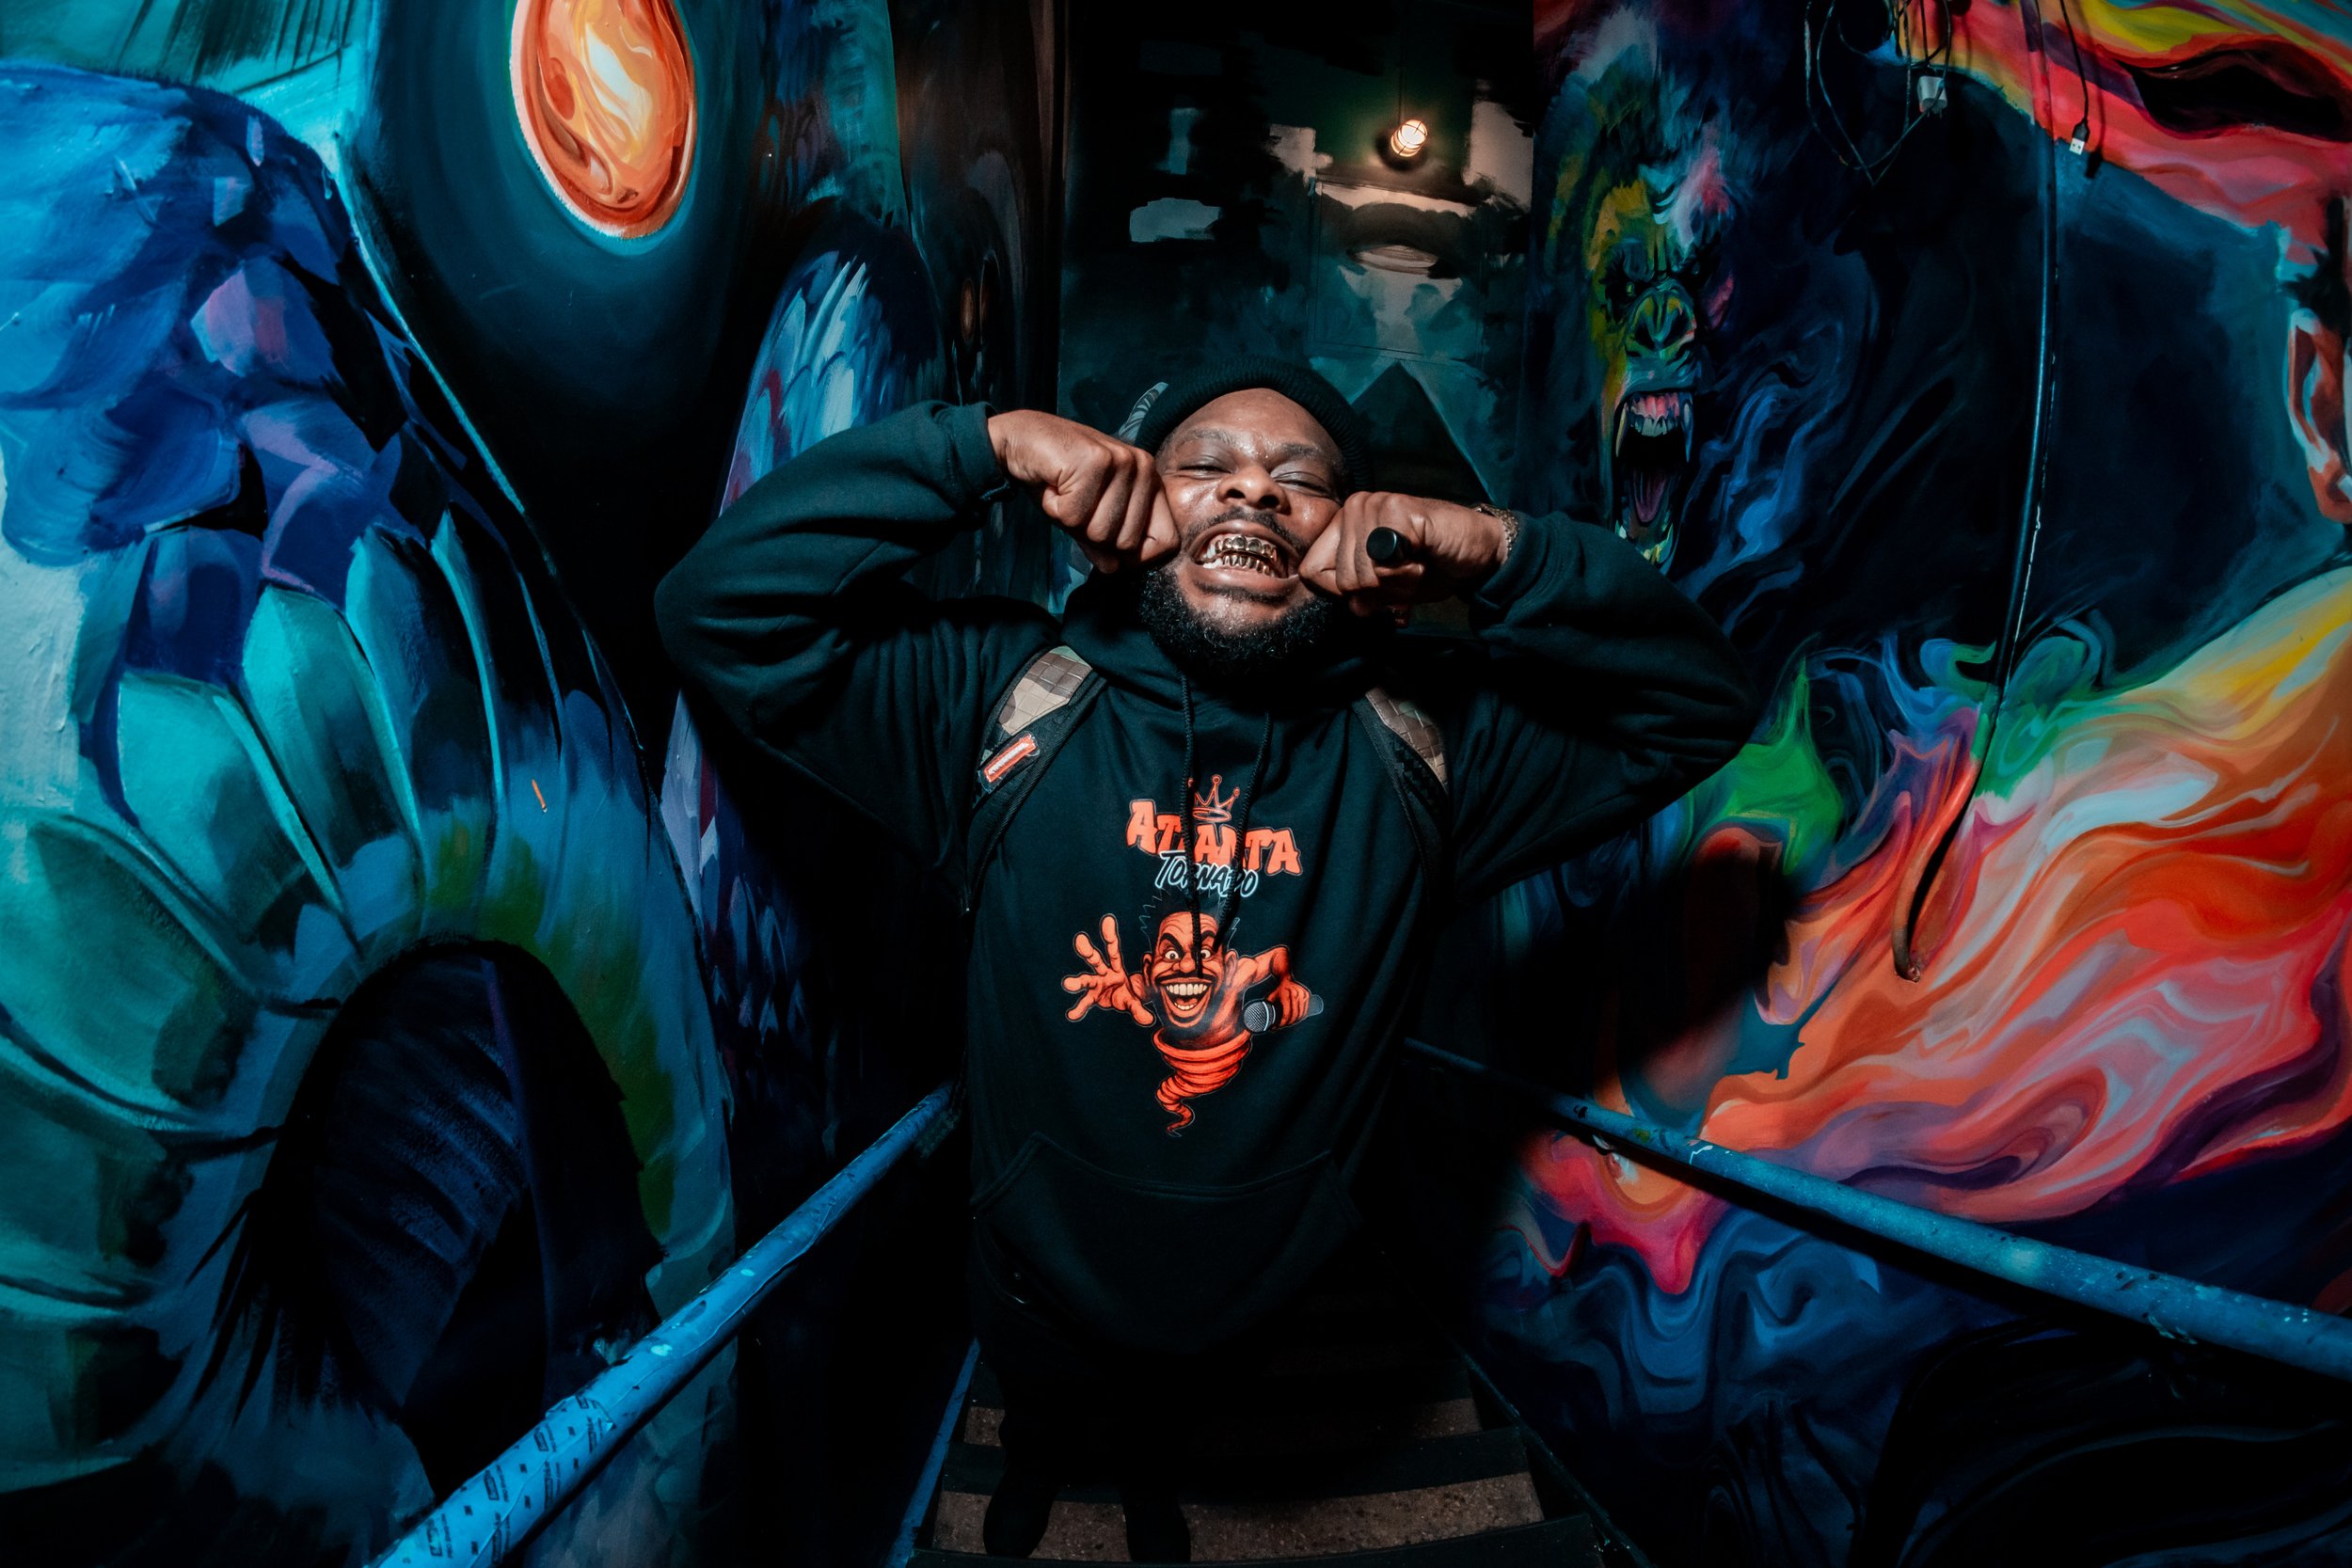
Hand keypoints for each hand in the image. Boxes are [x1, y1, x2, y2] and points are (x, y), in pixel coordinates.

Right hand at [988, 410, 1178, 573]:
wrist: (1020, 439)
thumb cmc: (1056, 478)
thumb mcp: (1084, 516)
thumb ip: (1103, 543)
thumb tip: (1114, 569)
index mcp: (1150, 480)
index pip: (1166, 541)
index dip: (1135, 556)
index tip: (1106, 542)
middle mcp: (1143, 467)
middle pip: (1127, 542)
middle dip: (1090, 534)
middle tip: (1074, 504)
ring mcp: (1122, 461)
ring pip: (1101, 531)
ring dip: (1070, 520)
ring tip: (1063, 492)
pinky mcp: (1095, 461)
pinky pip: (1076, 516)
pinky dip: (1056, 508)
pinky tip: (1053, 484)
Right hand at [1061, 916, 1152, 1024]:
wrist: (1124, 1000)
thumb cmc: (1130, 991)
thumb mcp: (1137, 998)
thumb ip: (1139, 1008)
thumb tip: (1148, 1020)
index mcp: (1116, 966)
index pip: (1113, 949)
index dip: (1110, 935)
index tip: (1108, 920)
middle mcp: (1104, 973)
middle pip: (1095, 960)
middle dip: (1088, 951)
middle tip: (1080, 940)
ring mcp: (1096, 984)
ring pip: (1086, 979)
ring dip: (1077, 982)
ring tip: (1067, 983)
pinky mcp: (1093, 997)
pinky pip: (1086, 1002)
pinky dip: (1079, 1009)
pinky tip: (1072, 1014)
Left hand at [1268, 979, 1312, 1027]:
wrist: (1286, 977)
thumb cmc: (1278, 988)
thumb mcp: (1272, 995)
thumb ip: (1269, 1005)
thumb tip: (1264, 1016)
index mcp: (1286, 995)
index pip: (1286, 1014)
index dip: (1282, 1023)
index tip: (1277, 1026)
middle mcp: (1296, 995)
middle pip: (1294, 1015)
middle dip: (1288, 1023)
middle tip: (1282, 1026)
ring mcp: (1302, 995)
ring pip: (1301, 1014)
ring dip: (1295, 1021)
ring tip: (1288, 1024)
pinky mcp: (1306, 995)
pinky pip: (1305, 1010)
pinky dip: (1302, 1016)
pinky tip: (1296, 1020)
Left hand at [1297, 492, 1508, 616]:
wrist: (1479, 550)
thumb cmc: (1434, 565)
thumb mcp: (1391, 589)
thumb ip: (1365, 597)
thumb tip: (1353, 607)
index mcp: (1345, 525)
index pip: (1312, 571)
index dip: (1344, 593)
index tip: (1378, 584)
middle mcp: (1355, 508)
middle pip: (1341, 580)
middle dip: (1379, 589)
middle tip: (1409, 570)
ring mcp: (1375, 505)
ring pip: (1362, 574)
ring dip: (1397, 582)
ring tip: (1418, 561)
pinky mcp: (1398, 509)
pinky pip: (1385, 564)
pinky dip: (1409, 572)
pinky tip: (1424, 554)